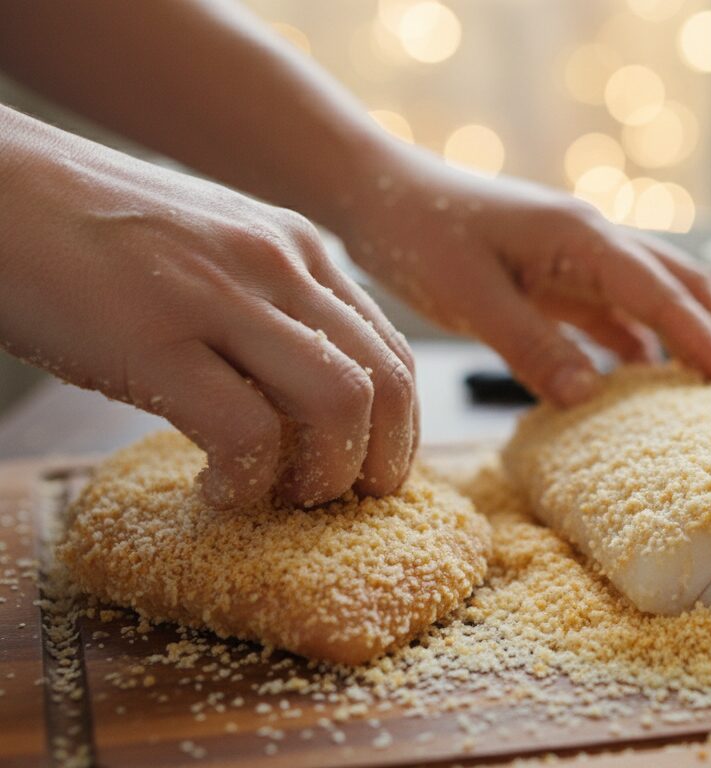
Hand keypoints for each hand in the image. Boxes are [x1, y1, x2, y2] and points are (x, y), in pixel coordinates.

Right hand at [0, 110, 416, 507]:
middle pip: (388, 384)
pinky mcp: (151, 337)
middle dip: (381, 463)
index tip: (370, 472)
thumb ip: (269, 303)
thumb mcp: (211, 249)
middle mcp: (278, 264)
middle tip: (342, 502)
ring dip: (325, 475)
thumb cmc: (92, 232)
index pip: (393, 353)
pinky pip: (245, 432)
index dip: (398, 431)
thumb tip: (307, 394)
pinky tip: (219, 490)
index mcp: (298, 248)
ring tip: (282, 497)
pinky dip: (247, 481)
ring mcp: (218, 296)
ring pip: (340, 405)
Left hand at [335, 143, 710, 405]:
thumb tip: (590, 398)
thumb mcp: (469, 296)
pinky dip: (639, 346)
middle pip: (683, 286)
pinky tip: (643, 382)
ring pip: (656, 298)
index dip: (709, 342)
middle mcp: (593, 242)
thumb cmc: (417, 232)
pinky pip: (615, 312)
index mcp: (583, 238)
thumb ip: (531, 346)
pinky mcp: (556, 274)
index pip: (666, 295)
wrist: (376, 191)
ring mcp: (577, 257)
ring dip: (689, 338)